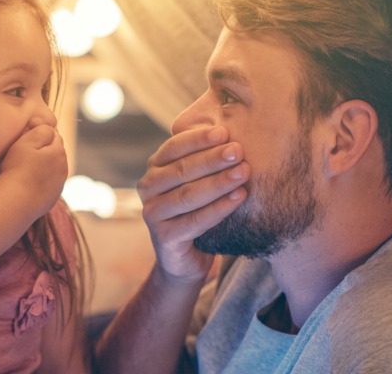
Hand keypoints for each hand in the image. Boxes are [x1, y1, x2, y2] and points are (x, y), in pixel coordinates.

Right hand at [2, 124, 67, 215]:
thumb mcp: (27, 142)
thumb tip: (49, 128)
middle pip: (55, 152)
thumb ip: (41, 131)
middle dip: (44, 149)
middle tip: (25, 151)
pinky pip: (48, 184)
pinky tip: (28, 183)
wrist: (16, 201)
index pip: (54, 135)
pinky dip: (41, 181)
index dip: (40, 133)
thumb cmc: (18, 169)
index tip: (27, 135)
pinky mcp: (52, 198)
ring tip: (25, 168)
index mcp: (59, 152)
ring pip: (52, 169)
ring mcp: (59, 185)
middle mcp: (63, 168)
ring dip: (43, 166)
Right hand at [137, 126, 249, 282]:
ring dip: (218, 182)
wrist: (186, 260)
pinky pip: (194, 221)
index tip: (225, 132)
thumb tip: (235, 131)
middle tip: (238, 150)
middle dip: (212, 159)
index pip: (174, 147)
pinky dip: (219, 208)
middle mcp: (148, 188)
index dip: (199, 138)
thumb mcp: (198, 181)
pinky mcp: (163, 237)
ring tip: (244, 172)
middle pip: (182, 170)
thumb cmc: (198, 211)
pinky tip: (239, 197)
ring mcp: (152, 213)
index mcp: (155, 168)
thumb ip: (206, 160)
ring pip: (187, 195)